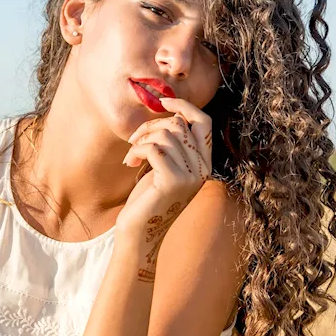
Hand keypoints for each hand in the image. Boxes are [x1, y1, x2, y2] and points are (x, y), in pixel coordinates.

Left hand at [116, 97, 212, 280]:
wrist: (139, 233)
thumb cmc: (148, 198)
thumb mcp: (165, 166)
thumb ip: (172, 144)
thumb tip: (167, 112)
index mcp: (204, 163)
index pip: (204, 121)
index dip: (184, 106)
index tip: (162, 103)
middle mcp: (203, 168)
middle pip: (179, 124)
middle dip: (151, 126)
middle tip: (135, 141)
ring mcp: (191, 176)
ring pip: (165, 134)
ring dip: (141, 140)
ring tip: (132, 155)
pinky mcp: (173, 182)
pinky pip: (154, 148)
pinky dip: (137, 151)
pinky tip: (130, 163)